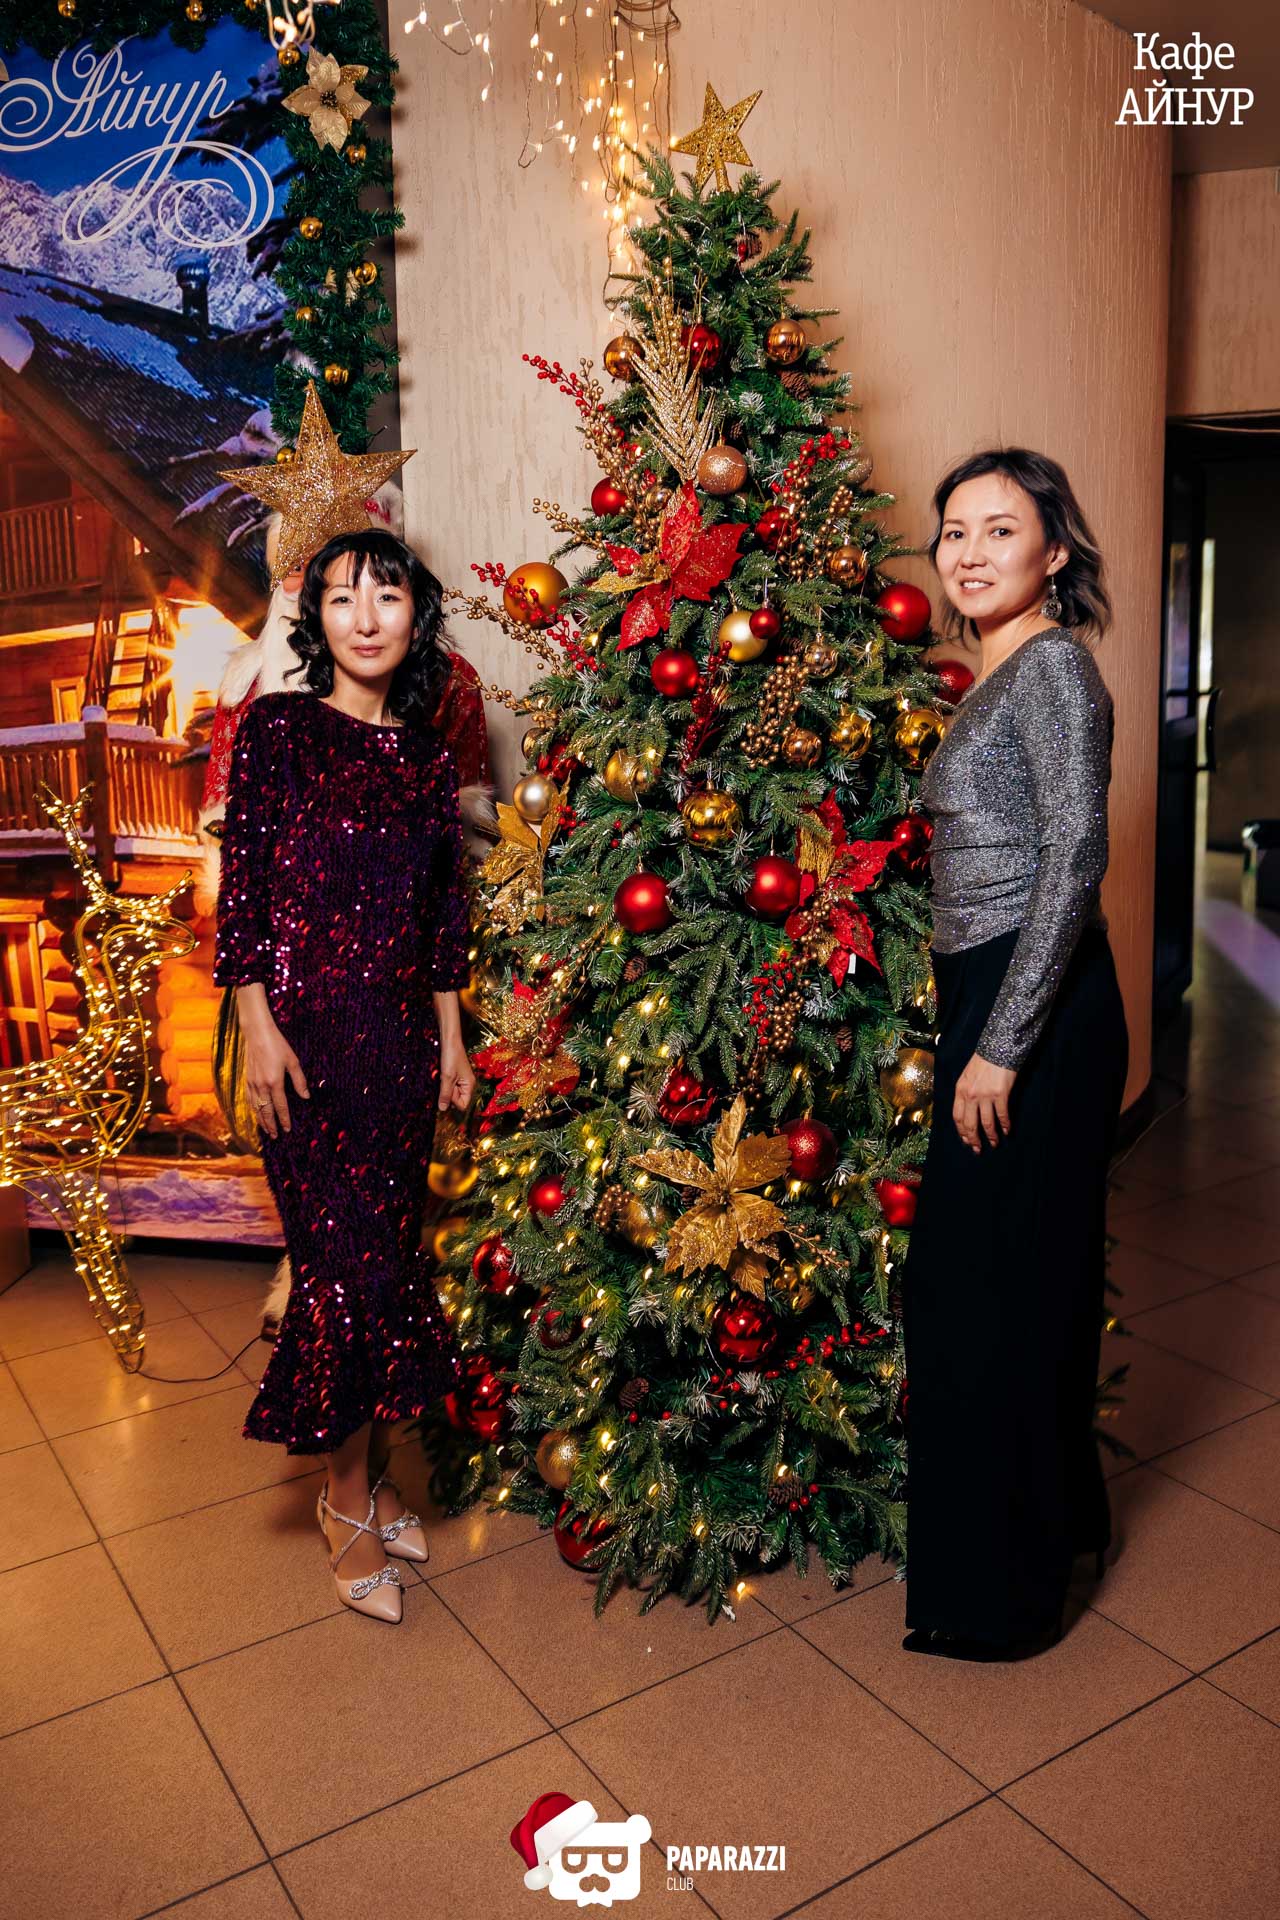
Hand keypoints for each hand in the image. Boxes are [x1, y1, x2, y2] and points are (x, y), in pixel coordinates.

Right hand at [241, 1012, 309, 1138]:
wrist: (257, 1034)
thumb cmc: (278, 1045)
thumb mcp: (293, 1061)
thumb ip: (299, 1081)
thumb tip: (306, 1097)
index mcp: (275, 1082)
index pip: (281, 1107)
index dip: (284, 1120)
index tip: (288, 1130)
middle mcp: (261, 1086)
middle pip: (267, 1112)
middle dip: (271, 1125)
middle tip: (276, 1136)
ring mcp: (252, 1083)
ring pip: (256, 1108)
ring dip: (261, 1120)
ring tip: (267, 1130)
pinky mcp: (246, 1079)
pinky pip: (249, 1100)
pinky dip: (253, 1110)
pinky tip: (256, 1113)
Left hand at [438, 1038, 475, 1112]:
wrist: (450, 1041)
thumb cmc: (451, 1057)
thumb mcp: (447, 1078)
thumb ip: (445, 1094)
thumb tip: (443, 1109)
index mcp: (470, 1085)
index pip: (463, 1104)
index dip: (453, 1101)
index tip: (447, 1090)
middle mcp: (467, 1085)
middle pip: (457, 1099)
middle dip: (448, 1094)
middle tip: (445, 1081)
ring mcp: (461, 1080)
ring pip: (452, 1093)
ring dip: (445, 1088)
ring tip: (443, 1076)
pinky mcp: (455, 1076)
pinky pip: (449, 1086)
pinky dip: (444, 1083)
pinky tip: (442, 1075)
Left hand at [953, 1051, 1015, 1151]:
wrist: (997, 1048)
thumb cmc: (982, 1062)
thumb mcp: (967, 1076)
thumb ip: (965, 1093)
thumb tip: (968, 1111)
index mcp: (960, 1090)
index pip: (957, 1117)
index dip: (961, 1132)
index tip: (966, 1141)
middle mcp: (970, 1095)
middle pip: (970, 1124)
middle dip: (974, 1139)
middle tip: (978, 1149)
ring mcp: (985, 1095)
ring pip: (986, 1123)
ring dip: (991, 1136)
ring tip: (994, 1144)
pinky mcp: (1000, 1094)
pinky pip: (1002, 1115)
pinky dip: (1005, 1125)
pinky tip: (1007, 1130)